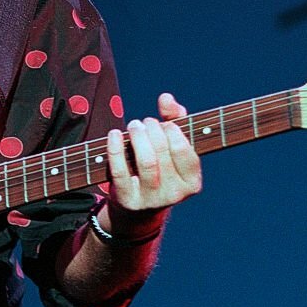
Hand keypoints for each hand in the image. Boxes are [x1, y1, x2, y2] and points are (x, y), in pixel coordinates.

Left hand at [103, 92, 201, 236]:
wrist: (137, 208)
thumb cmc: (159, 168)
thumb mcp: (171, 147)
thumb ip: (175, 118)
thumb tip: (166, 98)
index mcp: (191, 183)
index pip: (184, 150)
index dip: (172, 130)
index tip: (164, 123)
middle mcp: (174, 195)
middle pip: (163, 152)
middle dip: (152, 129)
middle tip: (144, 122)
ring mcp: (151, 200)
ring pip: (146, 162)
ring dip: (138, 136)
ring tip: (134, 125)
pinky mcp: (128, 201)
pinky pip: (120, 171)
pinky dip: (115, 148)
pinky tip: (114, 134)